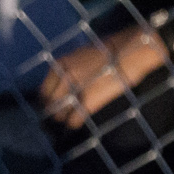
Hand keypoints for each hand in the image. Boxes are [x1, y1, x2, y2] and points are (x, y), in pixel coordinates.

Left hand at [37, 27, 167, 129]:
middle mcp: (64, 77)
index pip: (44, 90)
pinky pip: (73, 121)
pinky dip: (74, 124)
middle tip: (61, 115)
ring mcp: (74, 90)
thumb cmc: (110, 50)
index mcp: (61, 64)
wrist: (129, 51)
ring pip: (59, 114)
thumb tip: (64, 81)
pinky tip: (78, 122)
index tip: (54, 104)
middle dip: (55, 111)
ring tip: (70, 118)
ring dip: (64, 118)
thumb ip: (70, 68)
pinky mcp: (87, 102)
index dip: (48, 100)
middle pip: (50, 104)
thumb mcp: (83, 54)